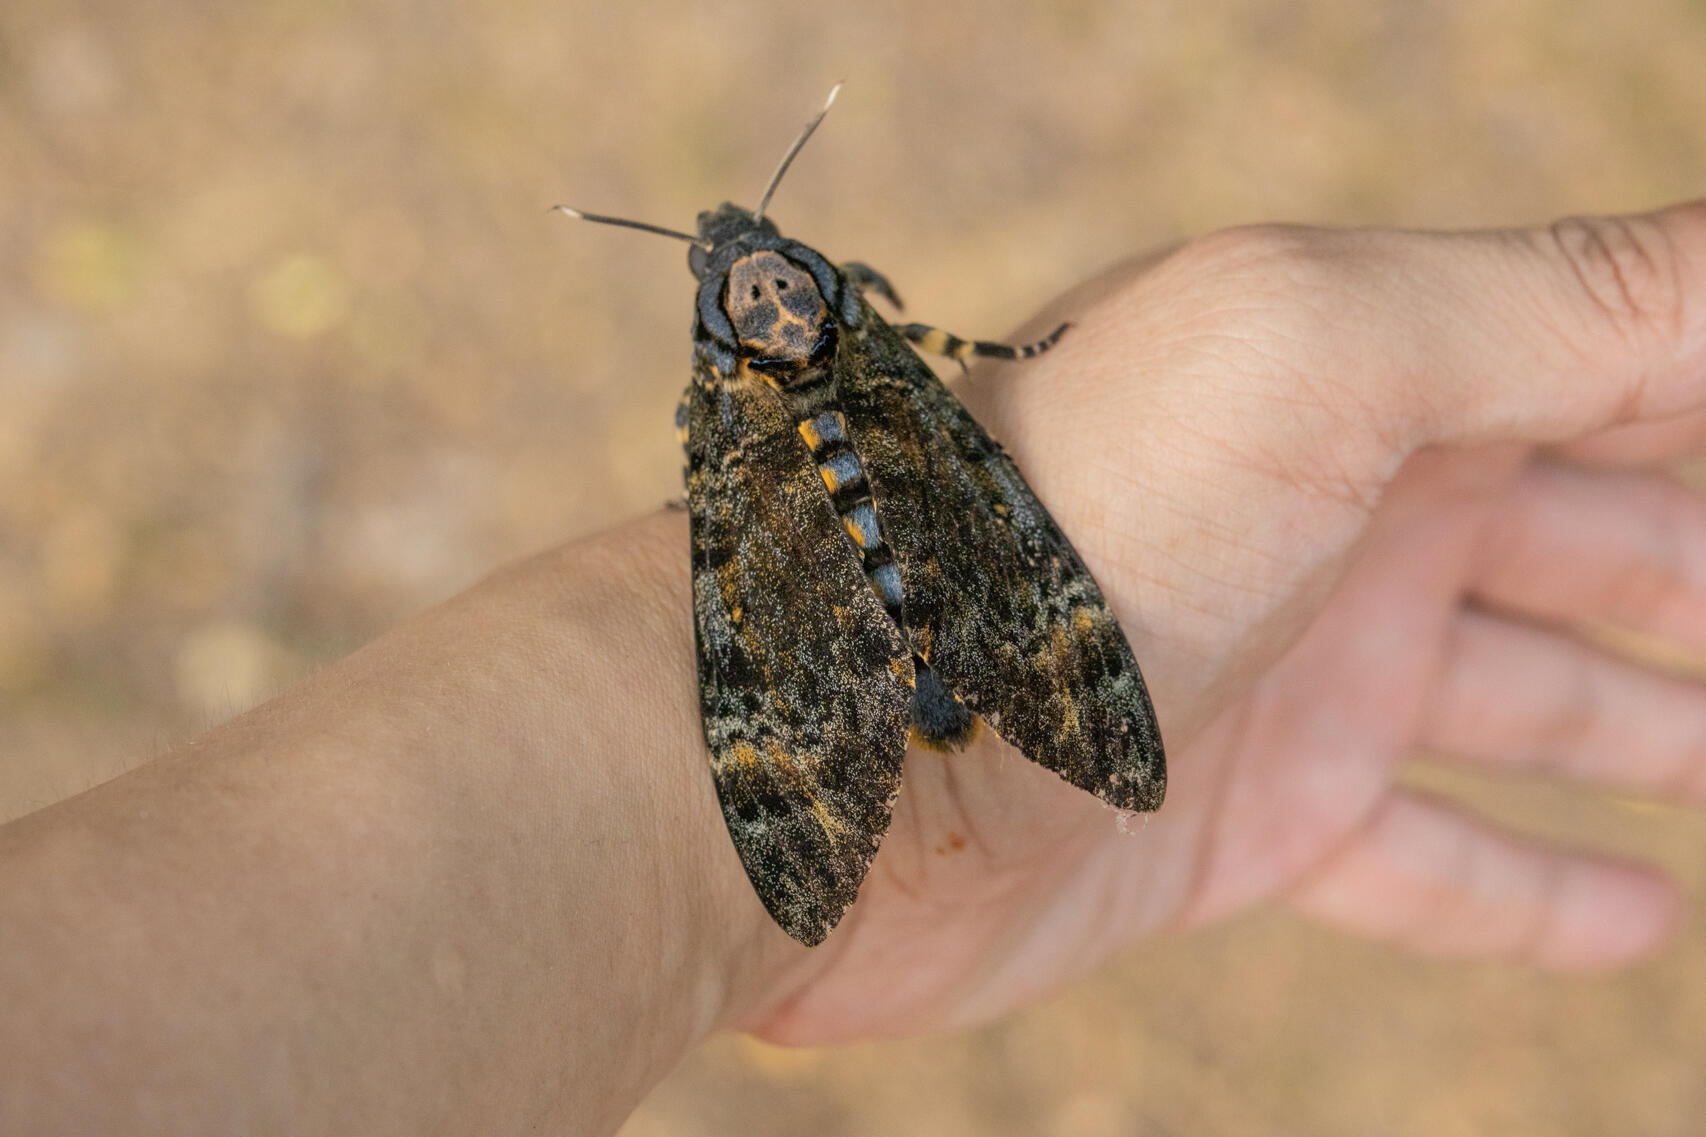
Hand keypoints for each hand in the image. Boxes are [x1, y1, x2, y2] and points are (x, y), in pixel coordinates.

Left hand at [742, 205, 1705, 1042]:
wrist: (829, 745)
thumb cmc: (1054, 525)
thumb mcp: (1321, 354)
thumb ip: (1559, 302)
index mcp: (1358, 370)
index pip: (1610, 357)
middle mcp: (1326, 512)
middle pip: (1584, 532)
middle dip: (1702, 568)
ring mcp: (1282, 676)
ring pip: (1521, 697)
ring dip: (1647, 721)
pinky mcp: (1233, 828)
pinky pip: (1421, 862)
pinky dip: (1529, 891)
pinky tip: (1637, 916)